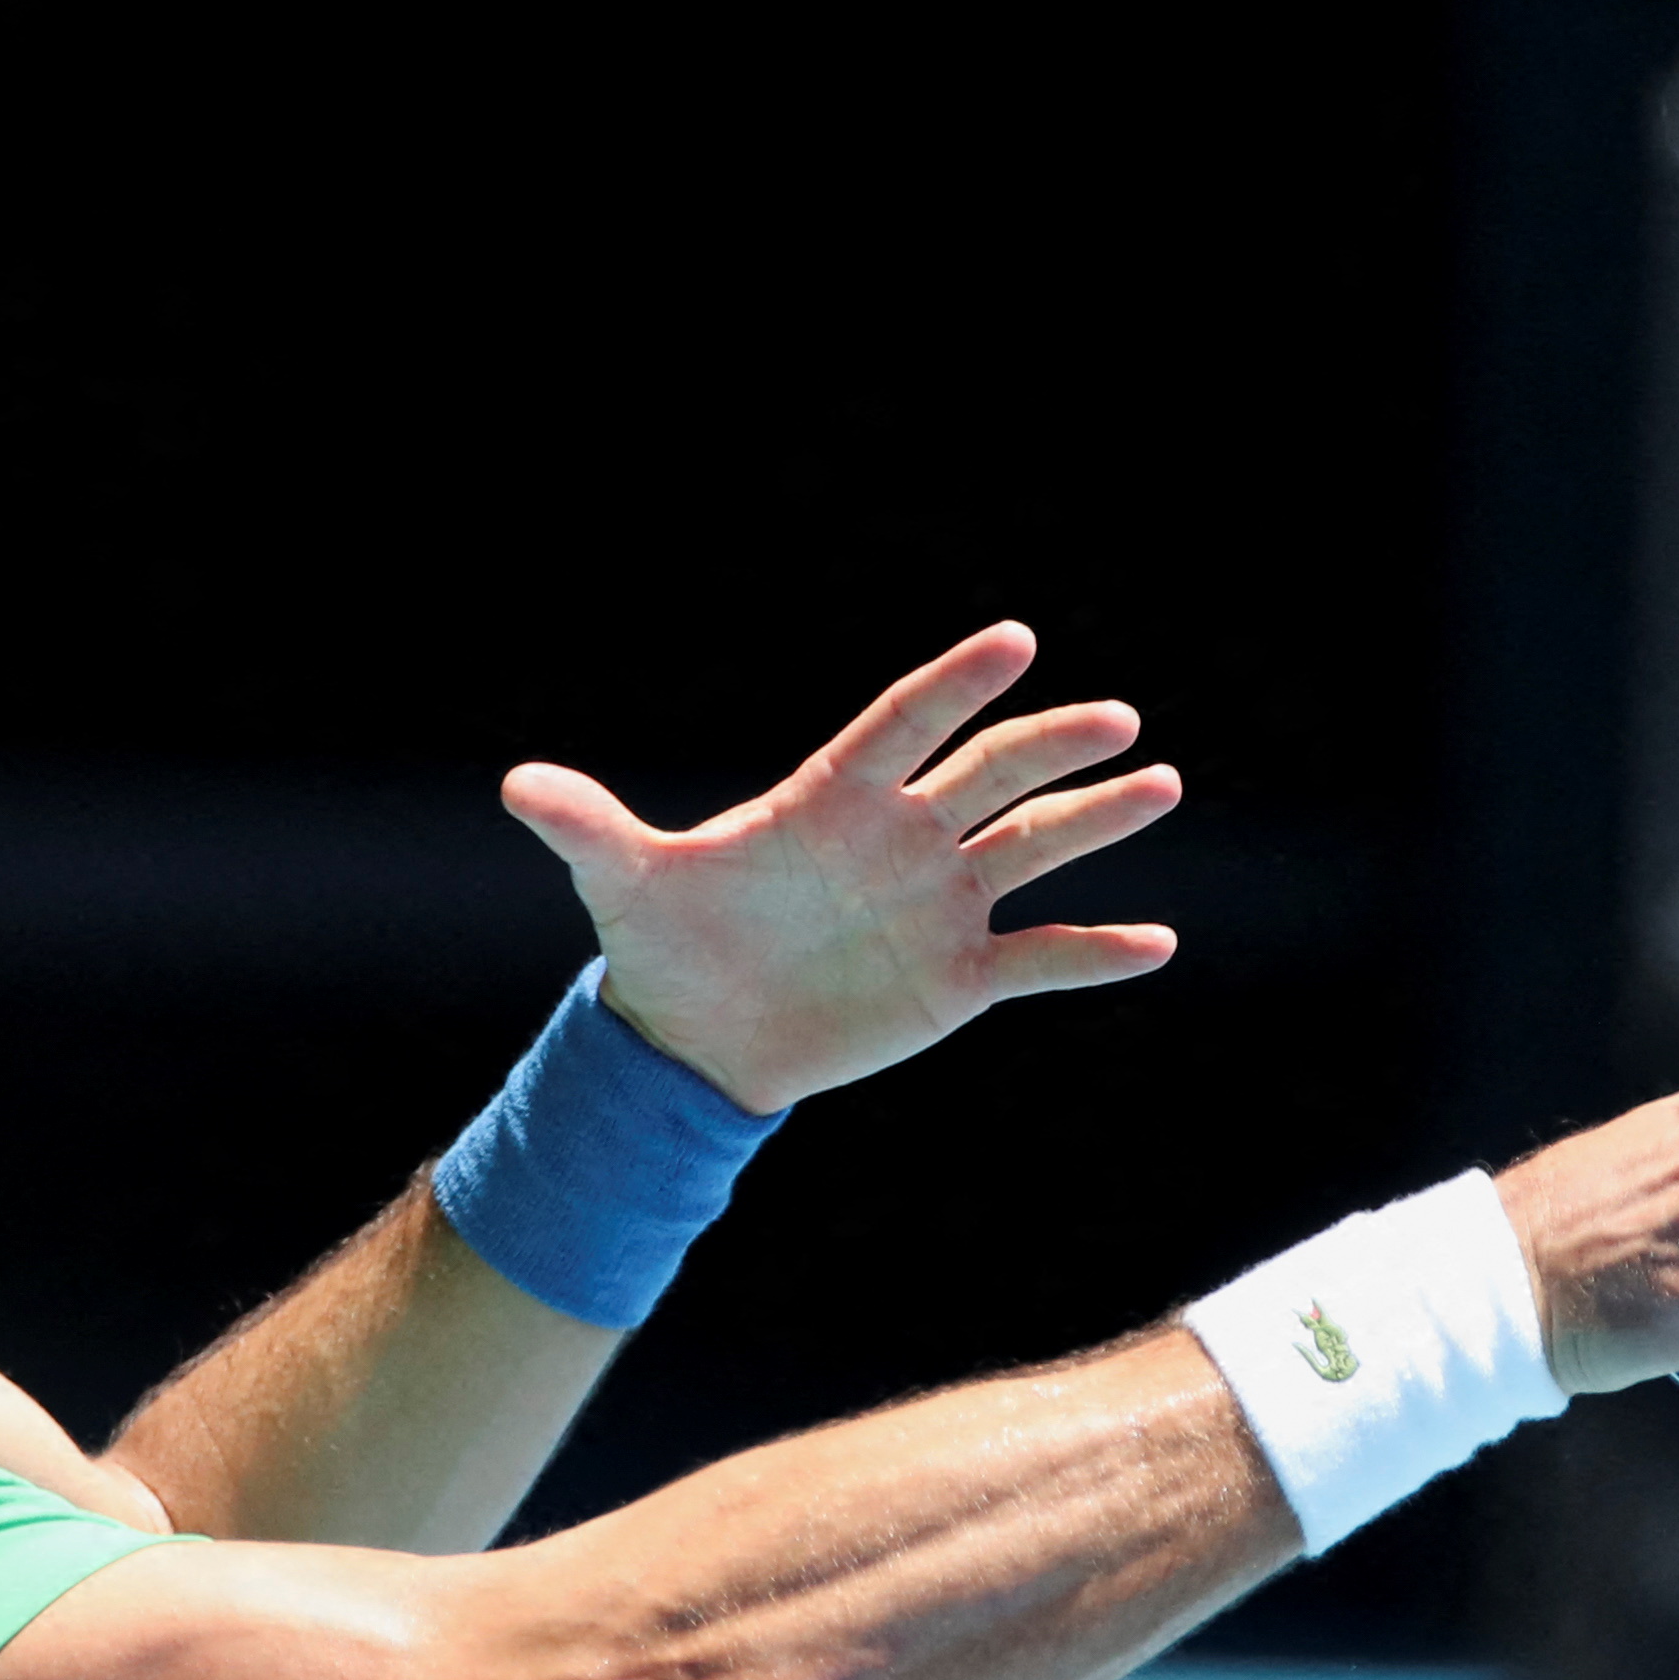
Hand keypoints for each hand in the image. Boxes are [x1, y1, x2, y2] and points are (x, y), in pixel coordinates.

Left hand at [499, 623, 1178, 1113]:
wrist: (697, 1038)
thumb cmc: (664, 943)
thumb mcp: (621, 884)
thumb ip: (588, 827)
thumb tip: (516, 787)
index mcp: (833, 797)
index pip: (904, 725)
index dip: (953, 684)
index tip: (1016, 641)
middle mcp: (902, 837)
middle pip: (990, 775)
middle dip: (1054, 745)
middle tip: (1118, 719)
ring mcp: (939, 905)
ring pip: (1034, 850)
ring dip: (1097, 819)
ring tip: (1161, 784)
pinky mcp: (959, 980)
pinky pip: (1042, 960)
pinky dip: (1098, 955)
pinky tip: (1158, 943)